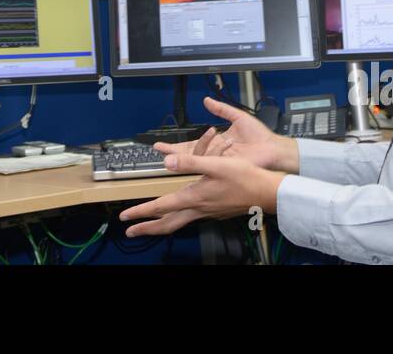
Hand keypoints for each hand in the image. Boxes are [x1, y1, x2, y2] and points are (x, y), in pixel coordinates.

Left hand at [119, 153, 284, 236]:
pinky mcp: (215, 212)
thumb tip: (167, 161)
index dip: (141, 212)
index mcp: (194, 198)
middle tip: (131, 231)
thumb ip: (191, 162)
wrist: (267, 193)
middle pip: (167, 224)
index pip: (161, 208)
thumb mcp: (216, 164)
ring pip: (178, 223)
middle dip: (147, 228)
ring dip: (160, 225)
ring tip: (148, 226)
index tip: (125, 217)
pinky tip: (179, 215)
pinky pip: (190, 219)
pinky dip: (177, 220)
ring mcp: (207, 213)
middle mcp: (198, 209)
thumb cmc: (244, 177)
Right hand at [154, 97, 298, 172]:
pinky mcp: (226, 168)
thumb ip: (221, 109)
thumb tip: (206, 100)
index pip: (191, 144)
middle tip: (160, 151)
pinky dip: (204, 158)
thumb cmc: (259, 135)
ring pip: (198, 159)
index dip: (176, 145)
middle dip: (173, 153)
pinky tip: (202, 153)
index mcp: (216, 142)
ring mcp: (219, 163)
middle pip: (189, 154)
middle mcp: (215, 154)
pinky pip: (210, 163)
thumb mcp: (238, 117)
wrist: (273, 148)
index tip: (161, 145)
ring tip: (190, 142)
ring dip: (190, 151)